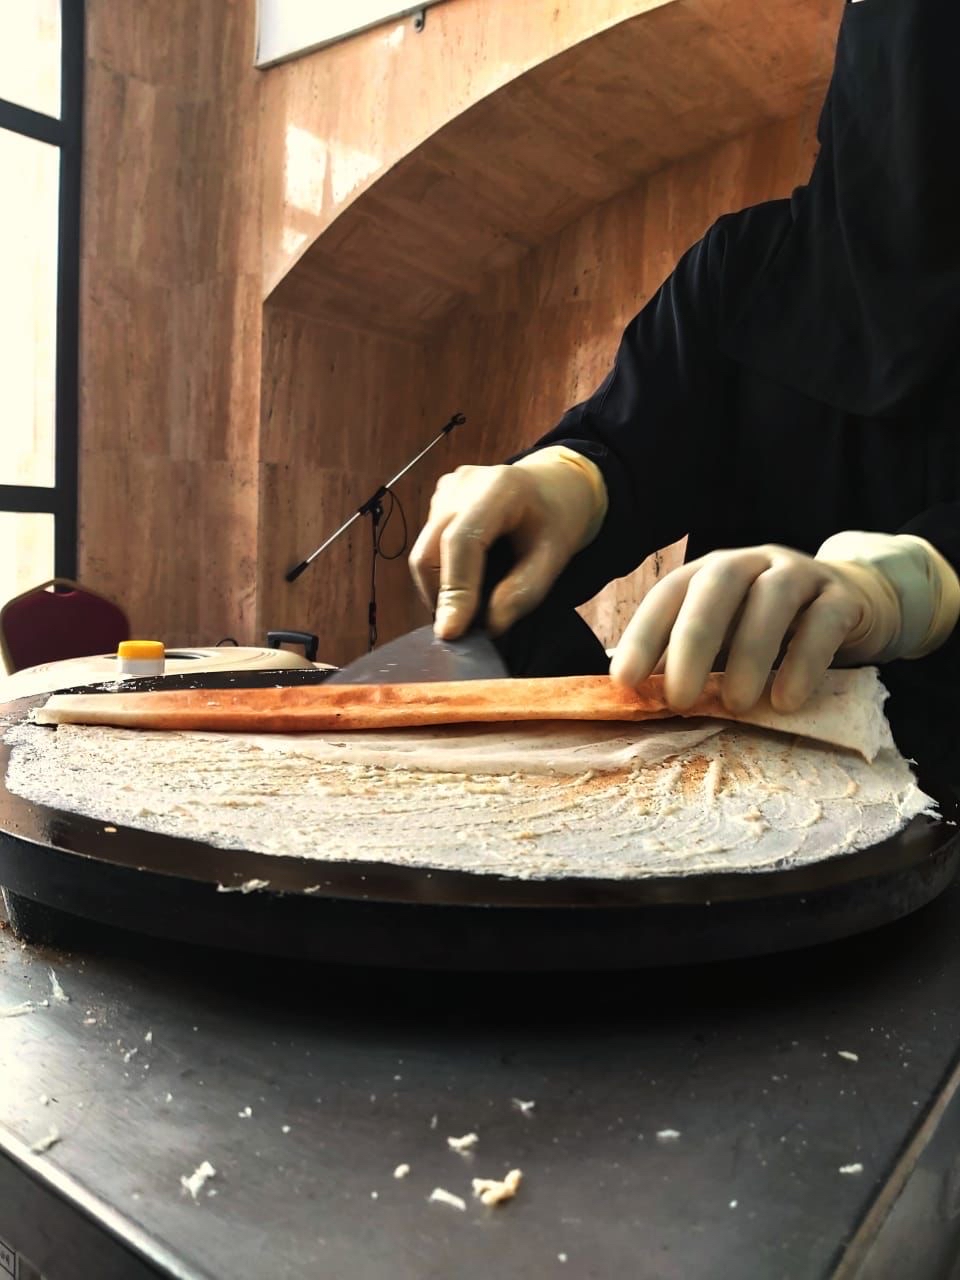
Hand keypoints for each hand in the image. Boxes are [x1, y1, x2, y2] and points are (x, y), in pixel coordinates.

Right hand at [409, 449, 606, 638]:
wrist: (552, 486)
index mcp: (500, 489)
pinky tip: (470, 578)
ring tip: (473, 603)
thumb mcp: (555, 558)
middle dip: (442, 597)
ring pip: (424, 554)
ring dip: (441, 588)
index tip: (452, 632)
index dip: (454, 589)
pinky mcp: (436, 502)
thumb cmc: (556, 520)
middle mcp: (462, 485)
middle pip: (429, 552)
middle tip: (466, 629)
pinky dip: (443, 574)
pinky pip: (427, 548)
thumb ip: (524, 593)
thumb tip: (488, 627)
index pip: (461, 542)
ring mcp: (445, 491)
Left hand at [609, 545, 875, 712]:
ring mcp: (801, 574)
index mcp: (712, 572)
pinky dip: (803, 662)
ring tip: (738, 706)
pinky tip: (786, 701)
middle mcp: (752, 562)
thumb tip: (637, 698)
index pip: (669, 593)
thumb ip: (687, 660)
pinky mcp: (844, 597)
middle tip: (680, 699)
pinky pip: (824, 622)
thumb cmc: (771, 630)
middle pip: (717, 586)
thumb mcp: (726, 639)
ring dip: (750, 653)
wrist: (854, 606)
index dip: (644, 634)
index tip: (625, 681)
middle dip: (693, 641)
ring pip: (773, 598)